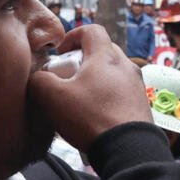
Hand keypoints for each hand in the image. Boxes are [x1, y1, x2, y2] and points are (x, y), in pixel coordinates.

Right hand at [29, 25, 151, 152]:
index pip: (92, 30)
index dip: (73, 36)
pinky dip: (108, 96)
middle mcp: (126, 66)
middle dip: (83, 60)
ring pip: (113, 73)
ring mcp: (137, 86)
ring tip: (81, 99)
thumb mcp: (53, 98)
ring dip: (96, 80)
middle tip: (68, 78)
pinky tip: (96, 116)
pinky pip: (122, 92)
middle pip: (103, 51)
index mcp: (106, 57)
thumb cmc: (91, 118)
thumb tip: (37, 78)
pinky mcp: (141, 105)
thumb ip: (39, 81)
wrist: (128, 149)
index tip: (61, 52)